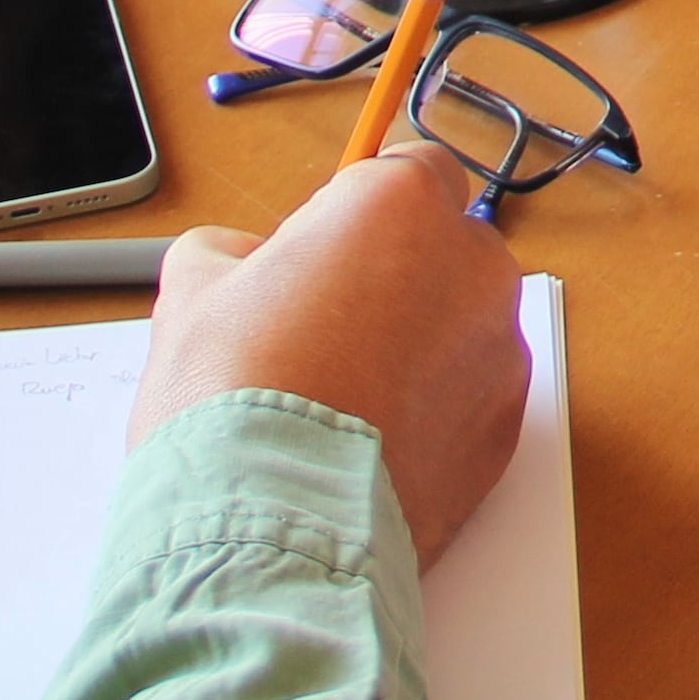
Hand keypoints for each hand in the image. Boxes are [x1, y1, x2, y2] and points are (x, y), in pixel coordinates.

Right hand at [127, 148, 528, 566]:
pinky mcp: (506, 428)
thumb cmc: (233, 403)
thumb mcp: (193, 295)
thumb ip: (229, 254)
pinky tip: (372, 444)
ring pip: (461, 325)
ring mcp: (498, 349)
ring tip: (343, 401)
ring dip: (419, 347)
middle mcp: (470, 264)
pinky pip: (472, 396)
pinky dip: (437, 412)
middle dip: (395, 279)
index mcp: (400, 205)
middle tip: (322, 333)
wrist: (273, 529)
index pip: (408, 170)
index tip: (319, 254)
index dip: (358, 213)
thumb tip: (241, 261)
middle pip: (443, 248)